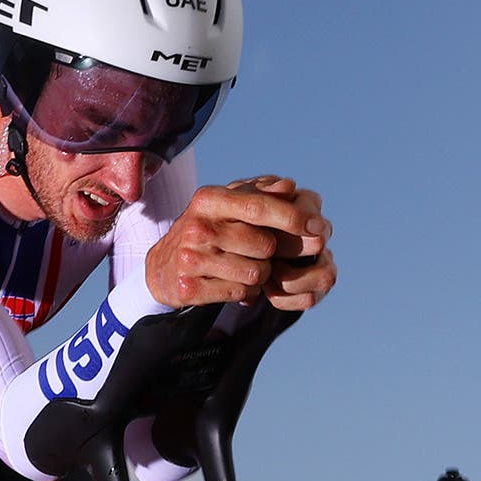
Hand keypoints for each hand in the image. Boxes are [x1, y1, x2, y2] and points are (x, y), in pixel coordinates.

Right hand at [145, 175, 336, 311]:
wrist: (162, 267)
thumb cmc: (206, 229)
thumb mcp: (226, 204)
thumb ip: (260, 193)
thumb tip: (289, 187)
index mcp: (208, 200)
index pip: (258, 207)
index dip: (292, 217)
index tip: (318, 226)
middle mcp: (197, 228)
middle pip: (264, 246)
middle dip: (270, 253)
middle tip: (258, 252)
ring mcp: (190, 259)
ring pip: (255, 273)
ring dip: (259, 274)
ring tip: (243, 268)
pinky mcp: (189, 288)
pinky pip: (240, 293)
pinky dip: (245, 292)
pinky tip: (232, 283)